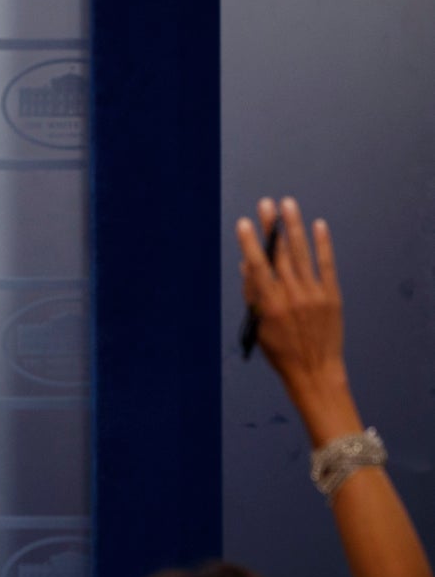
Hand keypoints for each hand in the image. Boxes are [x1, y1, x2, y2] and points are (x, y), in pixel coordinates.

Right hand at [237, 197, 343, 385]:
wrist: (314, 372)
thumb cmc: (281, 352)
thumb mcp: (258, 326)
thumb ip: (253, 295)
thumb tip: (247, 264)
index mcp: (270, 305)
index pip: (257, 267)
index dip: (250, 243)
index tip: (244, 223)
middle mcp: (292, 296)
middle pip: (279, 254)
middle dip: (271, 227)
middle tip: (266, 204)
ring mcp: (314, 295)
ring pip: (301, 254)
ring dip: (294, 227)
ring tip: (288, 205)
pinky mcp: (332, 297)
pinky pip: (326, 265)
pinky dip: (323, 245)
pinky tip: (318, 226)